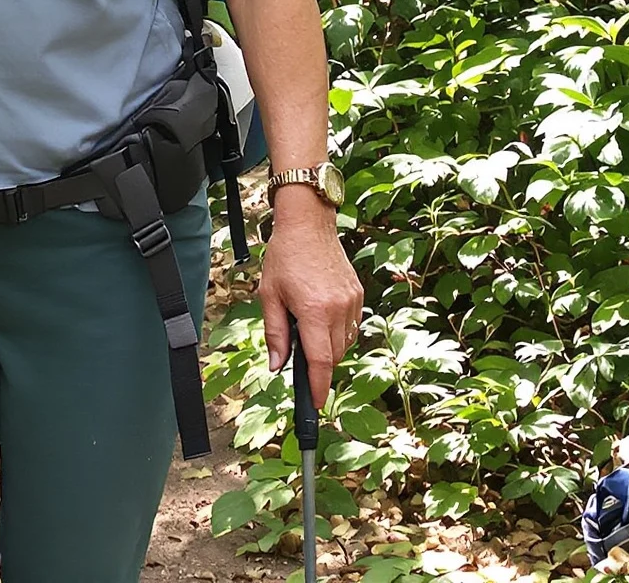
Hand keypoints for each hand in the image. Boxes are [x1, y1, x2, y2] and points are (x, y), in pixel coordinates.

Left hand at [259, 196, 362, 408]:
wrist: (308, 224)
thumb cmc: (283, 257)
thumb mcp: (269, 294)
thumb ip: (274, 333)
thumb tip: (276, 366)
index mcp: (314, 310)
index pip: (321, 361)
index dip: (319, 386)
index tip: (316, 404)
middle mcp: (338, 309)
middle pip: (334, 355)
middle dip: (319, 363)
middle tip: (300, 353)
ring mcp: (352, 302)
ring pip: (345, 343)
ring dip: (329, 347)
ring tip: (308, 326)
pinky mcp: (358, 295)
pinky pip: (352, 326)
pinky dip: (339, 331)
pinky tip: (322, 316)